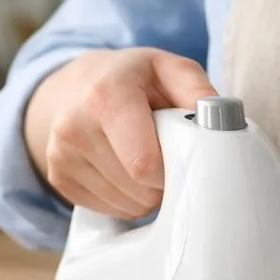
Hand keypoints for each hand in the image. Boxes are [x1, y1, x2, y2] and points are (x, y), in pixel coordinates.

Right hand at [24, 48, 218, 219]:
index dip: (171, 171)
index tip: (179, 157)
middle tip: (164, 157)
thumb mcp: (169, 69)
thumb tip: (222, 124)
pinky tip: (124, 171)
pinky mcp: (57, 177)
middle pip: (138, 190)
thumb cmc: (133, 79)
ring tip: (143, 161)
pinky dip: (126, 199)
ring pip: (126, 205)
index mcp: (106, 95)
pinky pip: (109, 210)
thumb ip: (198, 92)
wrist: (78, 83)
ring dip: (146, 194)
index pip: (143, 165)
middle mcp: (74, 125)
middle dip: (162, 183)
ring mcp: (61, 154)